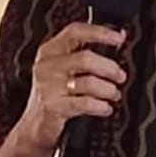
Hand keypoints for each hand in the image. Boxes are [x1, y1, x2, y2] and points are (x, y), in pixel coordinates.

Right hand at [13, 22, 127, 151]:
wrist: (35, 125)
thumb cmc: (54, 93)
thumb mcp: (63, 68)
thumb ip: (85, 51)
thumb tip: (118, 36)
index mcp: (50, 50)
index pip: (75, 32)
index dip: (99, 32)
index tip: (119, 38)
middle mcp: (47, 65)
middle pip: (85, 58)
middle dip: (109, 68)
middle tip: (120, 76)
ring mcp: (48, 86)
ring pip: (88, 82)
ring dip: (108, 89)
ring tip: (114, 94)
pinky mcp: (53, 106)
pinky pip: (85, 103)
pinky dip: (101, 106)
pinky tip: (105, 108)